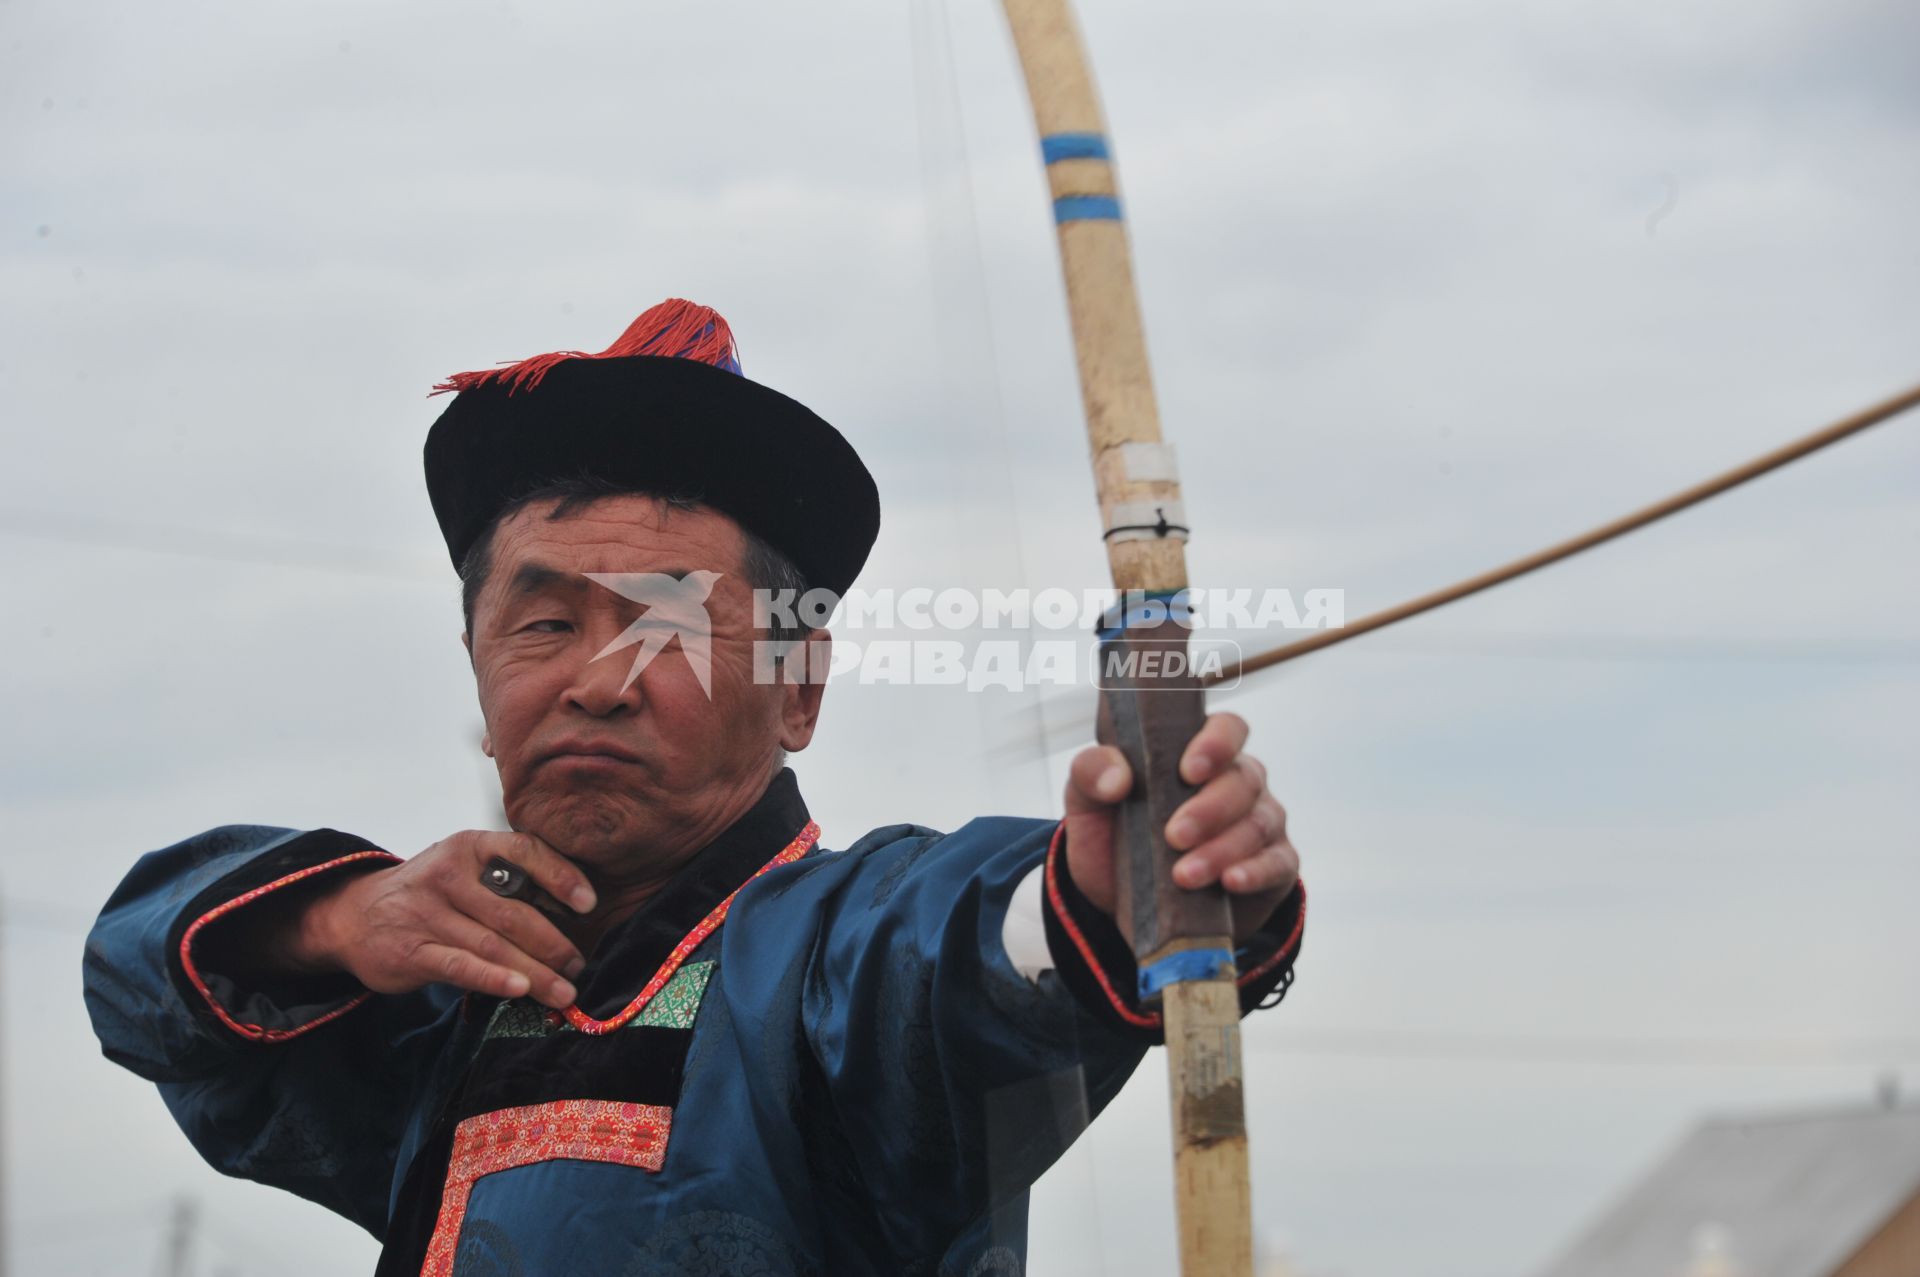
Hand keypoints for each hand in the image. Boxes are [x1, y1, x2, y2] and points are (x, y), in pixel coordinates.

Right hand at [294, 831, 598, 1008]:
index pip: (524, 851)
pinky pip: (460, 966)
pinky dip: (494, 978)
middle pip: (513, 911)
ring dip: (535, 971)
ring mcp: (427, 913)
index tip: (590, 904)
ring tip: (565, 989)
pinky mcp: (411, 951)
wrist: (355, 914)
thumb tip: (575, 912)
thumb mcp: (464, 868)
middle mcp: (448, 875)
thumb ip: (507, 879)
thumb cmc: (430, 892)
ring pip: (493, 945)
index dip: (561, 876)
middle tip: (580, 964)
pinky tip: (521, 989)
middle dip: (554, 942)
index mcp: (470, 846)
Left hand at [1063, 711, 1298, 945]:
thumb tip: (1116, 777)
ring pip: (1257, 824)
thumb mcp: (1088, 806)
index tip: (1188, 770)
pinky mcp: (1274, 867)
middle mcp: (1238, 783)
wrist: (1127, 907)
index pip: (1228, 729)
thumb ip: (1090, 774)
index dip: (1216, 743)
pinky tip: (1231, 881)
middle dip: (1209, 809)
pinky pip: (1278, 863)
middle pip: (1243, 780)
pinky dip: (1255, 872)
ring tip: (1184, 875)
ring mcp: (1260, 823)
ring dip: (1220, 850)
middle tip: (1174, 835)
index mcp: (1200, 755)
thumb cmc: (1115, 841)